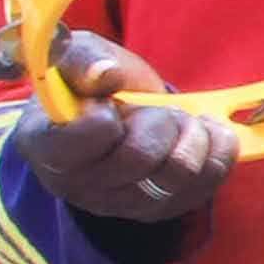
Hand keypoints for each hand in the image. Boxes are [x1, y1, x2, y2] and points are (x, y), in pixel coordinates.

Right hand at [12, 27, 242, 229]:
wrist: (112, 113)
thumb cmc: (85, 85)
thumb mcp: (75, 54)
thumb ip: (80, 58)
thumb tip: (105, 74)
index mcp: (47, 145)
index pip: (84, 139)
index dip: (106, 117)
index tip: (110, 103)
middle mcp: (79, 185)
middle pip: (141, 155)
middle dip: (160, 120)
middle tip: (156, 108)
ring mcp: (122, 204)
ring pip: (180, 172)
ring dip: (192, 134)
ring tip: (181, 120)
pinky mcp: (162, 209)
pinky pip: (208, 183)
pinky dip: (217, 150)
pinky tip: (205, 133)